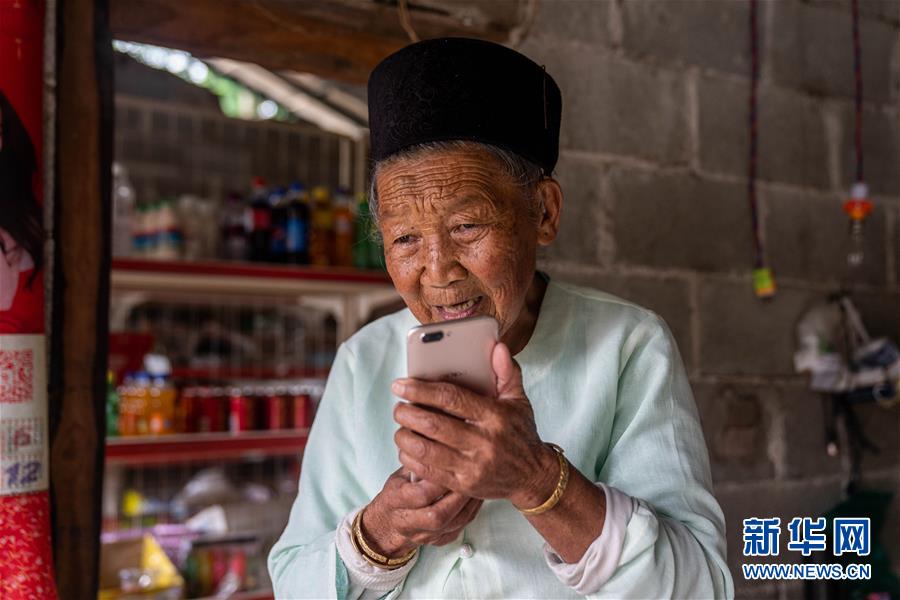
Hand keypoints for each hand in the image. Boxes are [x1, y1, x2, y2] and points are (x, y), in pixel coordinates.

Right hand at [361, 467, 483, 557]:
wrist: (387, 526)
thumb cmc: (396, 494)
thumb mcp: (399, 475)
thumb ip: (416, 464)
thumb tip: (436, 442)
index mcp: (395, 502)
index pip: (420, 494)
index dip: (439, 481)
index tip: (453, 466)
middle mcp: (408, 523)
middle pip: (438, 515)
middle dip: (458, 496)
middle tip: (473, 476)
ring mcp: (424, 536)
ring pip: (452, 524)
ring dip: (469, 503)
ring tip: (479, 485)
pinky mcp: (438, 541)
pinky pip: (460, 529)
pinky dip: (471, 512)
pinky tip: (477, 498)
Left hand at [392, 343, 557, 508]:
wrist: (533, 476)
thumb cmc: (520, 431)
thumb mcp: (518, 400)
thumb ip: (506, 371)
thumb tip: (497, 346)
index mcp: (494, 416)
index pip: (451, 398)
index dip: (421, 390)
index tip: (400, 384)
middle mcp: (484, 442)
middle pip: (433, 425)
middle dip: (407, 413)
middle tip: (398, 407)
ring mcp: (473, 466)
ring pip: (426, 450)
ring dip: (404, 436)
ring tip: (401, 426)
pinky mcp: (464, 485)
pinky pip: (427, 472)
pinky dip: (410, 458)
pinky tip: (407, 448)